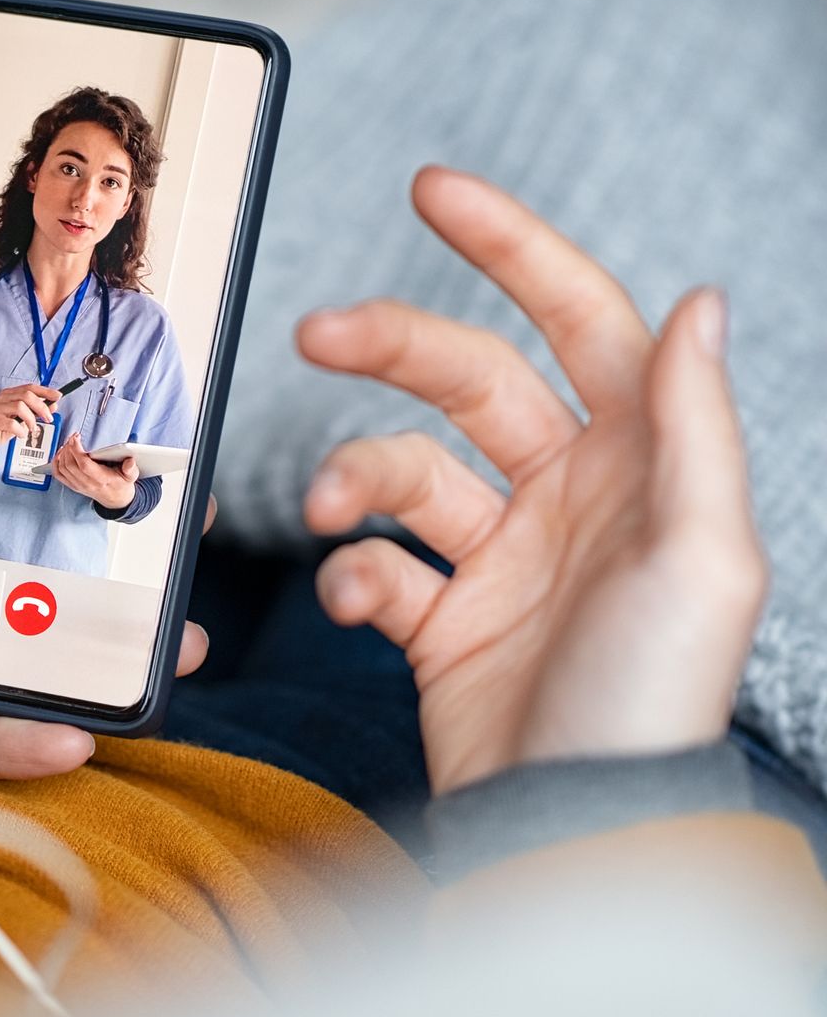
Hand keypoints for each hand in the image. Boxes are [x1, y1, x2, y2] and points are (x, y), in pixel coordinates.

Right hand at [0, 382, 59, 459]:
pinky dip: (20, 430)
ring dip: (31, 419)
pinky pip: (11, 423)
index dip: (45, 391)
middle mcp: (2, 398)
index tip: (57, 396)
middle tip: (48, 418)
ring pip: (20, 407)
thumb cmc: (1, 428)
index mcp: (9, 395)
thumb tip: (53, 405)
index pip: (30, 387)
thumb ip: (36, 412)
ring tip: (31, 429)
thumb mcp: (22, 420)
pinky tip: (21, 434)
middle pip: (26, 395)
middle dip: (41, 407)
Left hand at [50, 435, 138, 509]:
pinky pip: (58, 474)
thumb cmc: (121, 485)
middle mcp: (87, 483)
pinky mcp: (73, 485)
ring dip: (62, 453)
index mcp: (101, 479)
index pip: (84, 464)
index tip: (76, 438)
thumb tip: (130, 461)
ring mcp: (78, 485)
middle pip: (70, 464)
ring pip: (63, 468)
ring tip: (69, 443)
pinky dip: (56, 462)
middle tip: (73, 437)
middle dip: (69, 447)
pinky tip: (60, 453)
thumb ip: (131, 469)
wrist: (115, 500)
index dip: (76, 450)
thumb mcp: (130, 476)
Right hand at [297, 167, 766, 793]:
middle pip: (466, 379)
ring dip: (356, 478)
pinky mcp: (441, 621)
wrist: (572, 825)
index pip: (577, 320)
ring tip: (334, 509)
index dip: (513, 248)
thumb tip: (701, 301)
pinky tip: (364, 607)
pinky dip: (352, 576)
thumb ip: (691, 423)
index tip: (434, 191)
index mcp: (636, 462)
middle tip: (317, 332)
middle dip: (390, 343)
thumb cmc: (652, 697)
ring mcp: (499, 559)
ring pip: (403, 471)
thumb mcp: (700, 554)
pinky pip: (376, 567)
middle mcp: (567, 497)